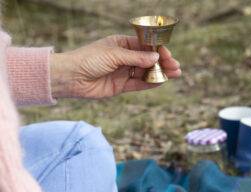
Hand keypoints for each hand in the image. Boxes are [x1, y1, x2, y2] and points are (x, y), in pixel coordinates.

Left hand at [50, 35, 180, 98]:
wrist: (72, 78)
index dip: (157, 50)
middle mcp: (124, 58)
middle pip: (147, 60)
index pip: (144, 46)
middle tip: (176, 66)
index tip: (168, 54)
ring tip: (175, 74)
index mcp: (121, 44)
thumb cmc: (89, 59)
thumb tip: (155, 59)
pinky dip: (150, 83)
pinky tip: (161, 82)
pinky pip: (138, 84)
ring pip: (145, 73)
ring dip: (159, 74)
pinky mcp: (121, 86)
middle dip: (162, 63)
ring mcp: (123, 72)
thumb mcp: (114, 55)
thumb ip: (135, 58)